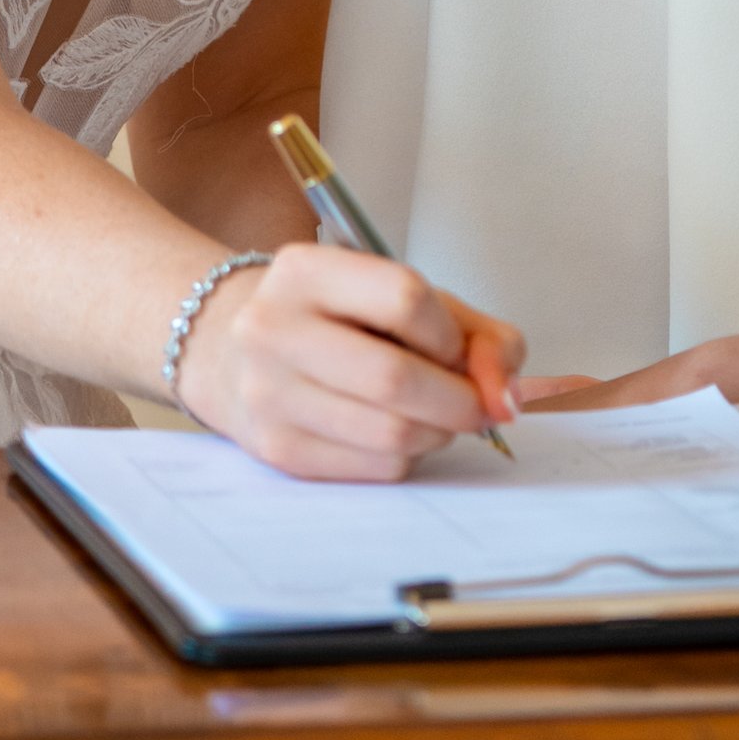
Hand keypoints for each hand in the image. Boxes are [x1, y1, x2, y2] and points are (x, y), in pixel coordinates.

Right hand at [174, 242, 525, 482]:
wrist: (231, 350)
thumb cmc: (336, 320)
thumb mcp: (403, 299)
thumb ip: (477, 334)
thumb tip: (506, 395)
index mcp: (305, 271)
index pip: (405, 298)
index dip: (450, 335)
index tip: (457, 350)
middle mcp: (273, 328)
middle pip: (396, 378)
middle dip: (459, 400)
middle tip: (476, 404)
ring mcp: (268, 393)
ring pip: (391, 434)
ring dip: (438, 432)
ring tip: (434, 415)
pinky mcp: (276, 449)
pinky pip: (375, 468)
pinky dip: (407, 456)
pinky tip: (396, 432)